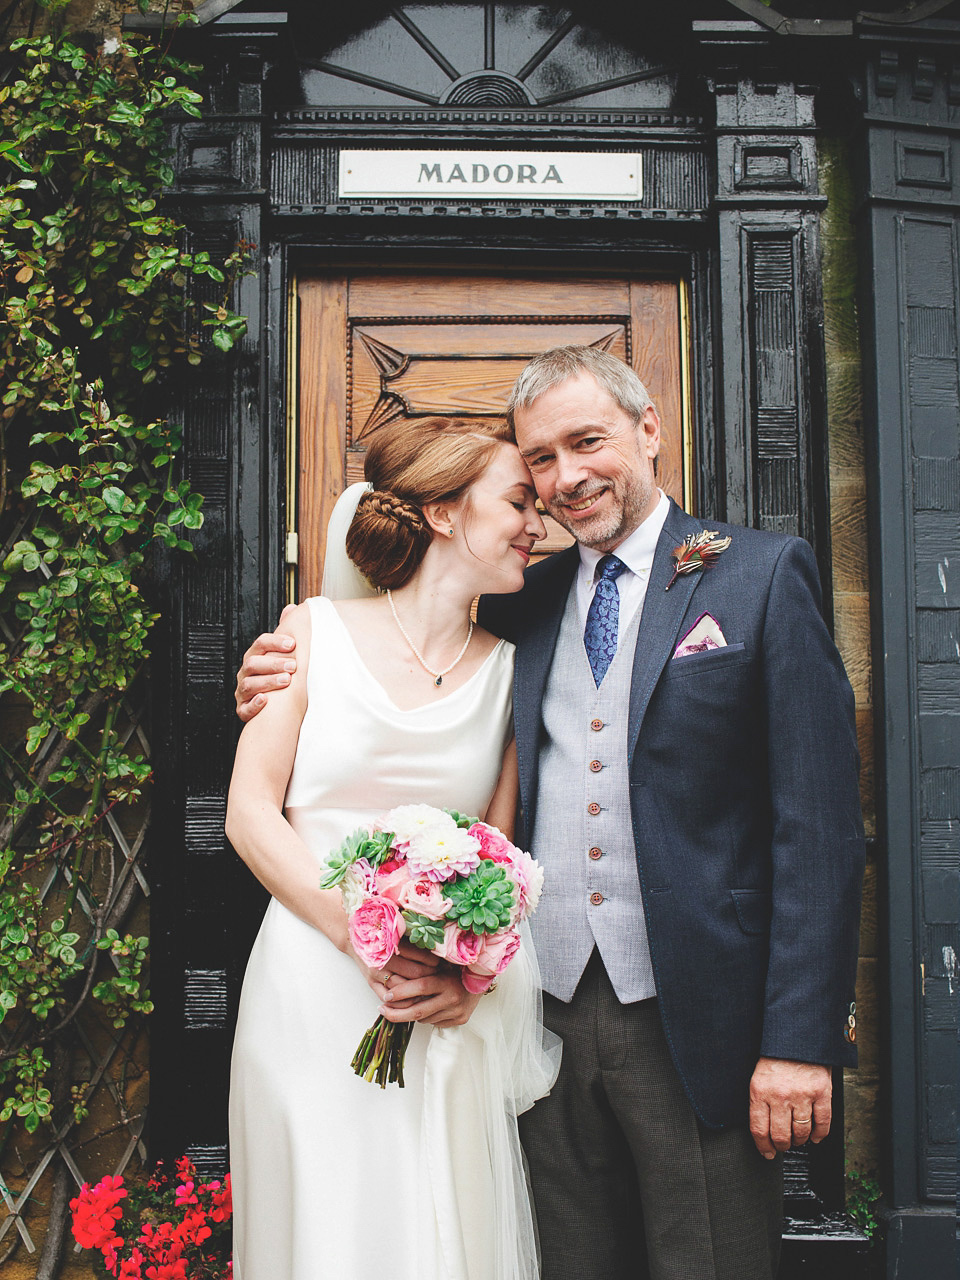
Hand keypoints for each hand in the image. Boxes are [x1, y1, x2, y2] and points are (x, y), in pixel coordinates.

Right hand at [235, 604, 297, 721]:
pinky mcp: (243, 709)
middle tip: (294, 665)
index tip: (292, 644)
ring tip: (286, 681)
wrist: (274, 704)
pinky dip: (254, 705)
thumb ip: (286, 632)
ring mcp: (243, 691)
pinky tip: (265, 700)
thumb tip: (293, 608)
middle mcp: (246, 672)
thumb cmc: (278, 675)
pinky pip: (245, 708)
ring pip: (250, 685)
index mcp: (255, 656)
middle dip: (274, 663)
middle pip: (254, 664)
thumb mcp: (282, 654)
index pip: (261, 644)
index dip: (275, 642)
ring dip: (268, 682)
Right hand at [355, 939, 439, 1001]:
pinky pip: (390, 1000)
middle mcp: (382, 961)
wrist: (353, 938)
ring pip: (403, 989)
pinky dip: (404, 1001)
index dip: (432, 960)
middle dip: (429, 974)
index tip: (440, 960)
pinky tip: (414, 998)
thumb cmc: (378, 933)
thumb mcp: (393, 931)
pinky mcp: (372, 984)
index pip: (419, 956)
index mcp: (390, 945)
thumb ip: (411, 938)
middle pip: (414, 973)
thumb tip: (437, 944)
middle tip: (439, 973)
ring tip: (430, 986)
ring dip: (419, 990)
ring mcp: (376, 974)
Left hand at [377, 955, 480, 1028]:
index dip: (401, 992)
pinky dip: (426, 1017)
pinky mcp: (460, 1020)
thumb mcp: (440, 963)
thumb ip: (422, 968)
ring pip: (425, 1019)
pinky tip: (424, 1009)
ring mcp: (457, 1011)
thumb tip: (394, 967)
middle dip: (397, 1013)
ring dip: (411, 1014)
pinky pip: (436, 1022)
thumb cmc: (456, 966)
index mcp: (447, 980)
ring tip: (402, 1007)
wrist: (482, 977)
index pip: (421, 987)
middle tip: (383, 1010)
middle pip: (419, 1010)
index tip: (386, 995)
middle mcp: (453, 997)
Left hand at [749, 1057, 831, 1158]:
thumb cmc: (777, 1056)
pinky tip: (815, 1136)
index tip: (766, 1152)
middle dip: (781, 1146)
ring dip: (800, 1141)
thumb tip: (762, 1129)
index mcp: (760, 1091)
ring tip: (798, 1139)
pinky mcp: (821, 1093)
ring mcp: (802, 1095)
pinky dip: (820, 1135)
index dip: (763, 1146)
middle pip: (781, 1136)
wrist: (799, 1036)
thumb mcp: (759, 1076)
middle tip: (782, 1146)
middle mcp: (781, 1095)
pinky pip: (823, 1123)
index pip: (759, 1129)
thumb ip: (760, 1101)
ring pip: (802, 1133)